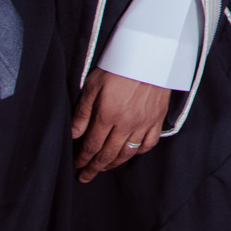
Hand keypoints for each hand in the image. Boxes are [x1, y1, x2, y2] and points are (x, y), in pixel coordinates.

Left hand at [70, 69, 171, 183]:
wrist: (151, 54)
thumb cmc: (119, 65)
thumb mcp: (94, 84)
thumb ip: (83, 111)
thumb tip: (73, 134)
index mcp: (108, 115)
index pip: (91, 145)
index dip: (82, 159)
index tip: (76, 166)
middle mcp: (126, 124)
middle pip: (108, 154)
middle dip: (94, 168)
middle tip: (85, 176)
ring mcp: (144, 123)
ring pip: (127, 152)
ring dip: (113, 164)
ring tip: (104, 168)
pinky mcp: (157, 119)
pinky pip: (148, 143)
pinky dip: (138, 152)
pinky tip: (130, 153)